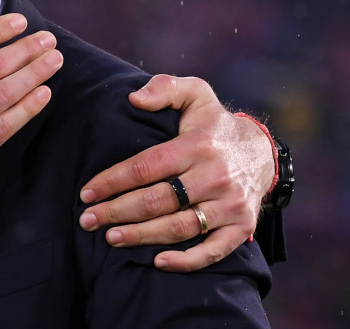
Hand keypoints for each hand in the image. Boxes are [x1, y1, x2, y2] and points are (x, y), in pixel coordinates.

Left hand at [77, 74, 275, 271]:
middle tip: (87, 220)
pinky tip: (158, 262)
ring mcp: (230, 204)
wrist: (262, 150)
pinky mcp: (243, 226)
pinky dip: (186, 260)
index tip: (86, 192)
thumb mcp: (195, 92)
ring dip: (142, 236)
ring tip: (110, 238)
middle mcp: (215, 176)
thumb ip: (164, 88)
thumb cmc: (213, 123)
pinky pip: (213, 250)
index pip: (146, 166)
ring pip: (179, 227)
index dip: (113, 181)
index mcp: (197, 145)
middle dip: (117, 212)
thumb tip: (134, 98)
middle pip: (157, 200)